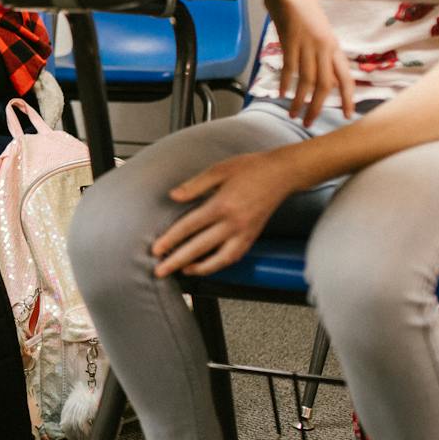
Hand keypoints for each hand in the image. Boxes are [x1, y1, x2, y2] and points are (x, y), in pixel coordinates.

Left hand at [152, 150, 301, 277]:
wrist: (282, 174)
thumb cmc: (250, 168)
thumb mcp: (219, 169)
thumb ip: (195, 185)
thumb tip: (173, 196)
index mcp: (222, 205)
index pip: (190, 226)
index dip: (171, 239)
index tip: (156, 249)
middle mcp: (234, 223)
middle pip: (200, 247)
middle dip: (177, 261)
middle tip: (160, 271)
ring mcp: (245, 232)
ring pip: (219, 259)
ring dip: (199, 268)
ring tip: (183, 271)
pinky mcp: (252, 237)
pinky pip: (234, 257)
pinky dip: (219, 265)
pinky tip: (206, 266)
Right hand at [270, 0, 354, 124]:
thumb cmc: (304, 6)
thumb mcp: (320, 30)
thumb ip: (323, 51)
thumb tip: (323, 73)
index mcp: (334, 45)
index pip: (345, 78)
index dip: (348, 98)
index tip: (348, 115)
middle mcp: (324, 47)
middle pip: (326, 85)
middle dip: (319, 107)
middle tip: (310, 122)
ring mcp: (307, 45)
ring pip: (307, 81)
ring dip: (300, 101)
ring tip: (293, 114)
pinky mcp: (290, 41)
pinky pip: (288, 68)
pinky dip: (284, 83)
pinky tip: (280, 93)